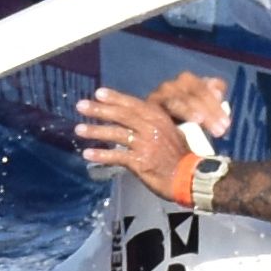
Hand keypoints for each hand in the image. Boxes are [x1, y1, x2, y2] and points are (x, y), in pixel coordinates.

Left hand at [70, 84, 206, 204]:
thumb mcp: (172, 133)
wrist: (191, 177)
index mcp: (159, 118)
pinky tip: (88, 153)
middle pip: (121, 115)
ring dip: (95, 131)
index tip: (98, 93)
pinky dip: (101, 154)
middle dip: (99, 110)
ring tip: (79, 129)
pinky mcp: (140, 161)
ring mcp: (145, 144)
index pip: (133, 104)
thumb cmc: (182, 156)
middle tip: (81, 106)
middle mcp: (151, 128)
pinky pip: (116, 156)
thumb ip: (153, 125)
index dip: (115, 98)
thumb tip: (135, 121)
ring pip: (116, 134)